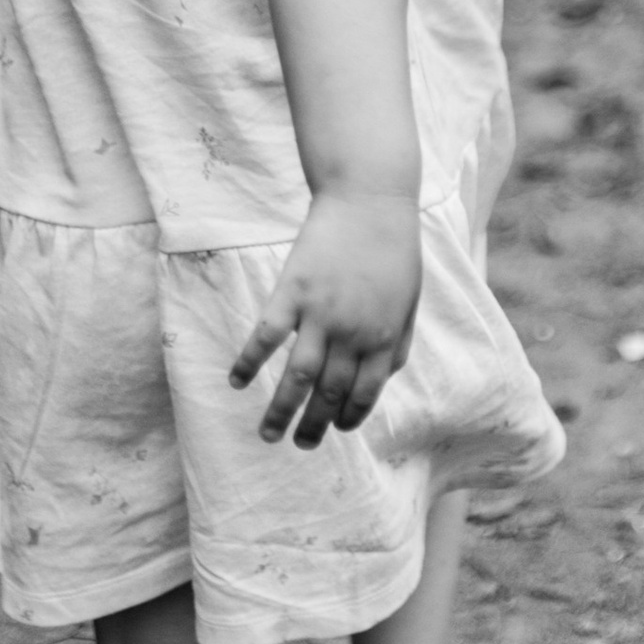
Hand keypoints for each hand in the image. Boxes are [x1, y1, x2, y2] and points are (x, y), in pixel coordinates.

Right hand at [229, 190, 421, 446]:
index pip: (364, 394)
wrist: (370, 199)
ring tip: (267, 434)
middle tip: (298, 444)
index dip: (349, 418)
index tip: (335, 431)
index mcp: (382, 337)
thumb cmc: (393, 248)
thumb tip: (384, 378)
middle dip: (312, 427)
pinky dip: (248, 362)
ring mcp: (320, 313)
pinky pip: (266, 336)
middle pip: (328, 394)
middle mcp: (352, 333)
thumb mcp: (408, 300)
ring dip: (280, 411)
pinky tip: (236, 381)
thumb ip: (397, 342)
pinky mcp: (292, 290)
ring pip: (297, 377)